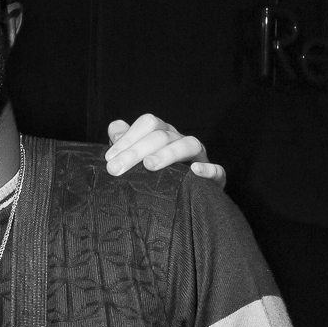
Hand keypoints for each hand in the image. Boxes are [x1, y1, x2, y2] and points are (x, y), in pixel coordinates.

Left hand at [104, 115, 225, 185]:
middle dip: (136, 150)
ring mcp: (199, 157)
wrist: (179, 203)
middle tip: (116, 168)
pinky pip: (217, 170)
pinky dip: (208, 169)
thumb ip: (124, 143)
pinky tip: (194, 171)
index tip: (110, 158)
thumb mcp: (135, 159)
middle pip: (162, 135)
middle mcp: (181, 140)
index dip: (128, 137)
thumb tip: (115, 128)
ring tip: (149, 166)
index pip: (149, 123)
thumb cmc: (153, 177)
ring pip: (189, 145)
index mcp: (163, 133)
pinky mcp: (214, 179)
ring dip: (169, 153)